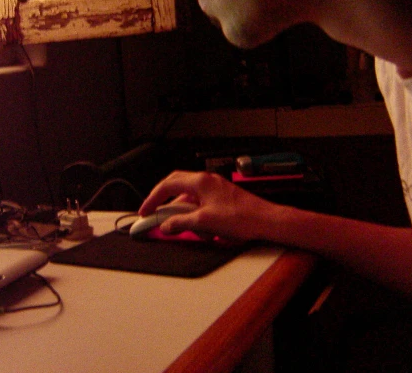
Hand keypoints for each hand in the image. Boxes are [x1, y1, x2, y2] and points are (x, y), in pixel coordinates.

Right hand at [139, 170, 280, 242]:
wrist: (266, 221)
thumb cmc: (241, 218)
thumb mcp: (204, 222)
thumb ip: (181, 223)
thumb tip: (166, 226)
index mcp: (200, 181)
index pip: (167, 185)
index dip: (153, 199)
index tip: (145, 211)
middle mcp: (207, 181)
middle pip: (176, 186)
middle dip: (165, 201)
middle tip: (155, 214)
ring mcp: (215, 188)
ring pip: (189, 198)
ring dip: (185, 213)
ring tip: (192, 230)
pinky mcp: (222, 198)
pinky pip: (201, 204)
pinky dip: (197, 216)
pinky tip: (205, 230)